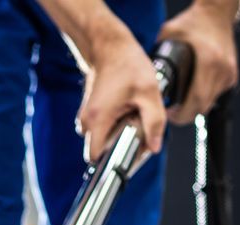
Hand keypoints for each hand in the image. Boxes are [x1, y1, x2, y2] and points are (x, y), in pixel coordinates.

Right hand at [75, 29, 172, 164]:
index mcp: (98, 119)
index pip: (95, 157)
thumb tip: (154, 147)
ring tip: (131, 118)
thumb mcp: (149, 93)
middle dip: (118, 147)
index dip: (112, 162)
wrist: (110, 47)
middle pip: (99, 150)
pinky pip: (100, 130)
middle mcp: (86, 120)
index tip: (127, 155)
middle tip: (136, 131)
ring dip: (116, 136)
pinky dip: (112, 127)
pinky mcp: (89, 112)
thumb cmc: (128, 65)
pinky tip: (125, 112)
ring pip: (100, 140)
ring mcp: (86, 116)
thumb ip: (154, 123)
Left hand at [157, 2, 239, 123]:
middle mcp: (222, 69)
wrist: (216, 12)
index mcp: (209, 61)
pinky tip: (193, 91)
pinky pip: (217, 95)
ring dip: (195, 107)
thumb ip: (157, 54)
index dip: (181, 114)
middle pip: (203, 107)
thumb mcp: (169, 34)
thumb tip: (144, 75)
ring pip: (210, 103)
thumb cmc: (193, 21)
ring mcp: (229, 73)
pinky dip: (205, 97)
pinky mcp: (232, 74)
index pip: (196, 101)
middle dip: (186, 114)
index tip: (169, 114)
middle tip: (172, 112)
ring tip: (181, 102)